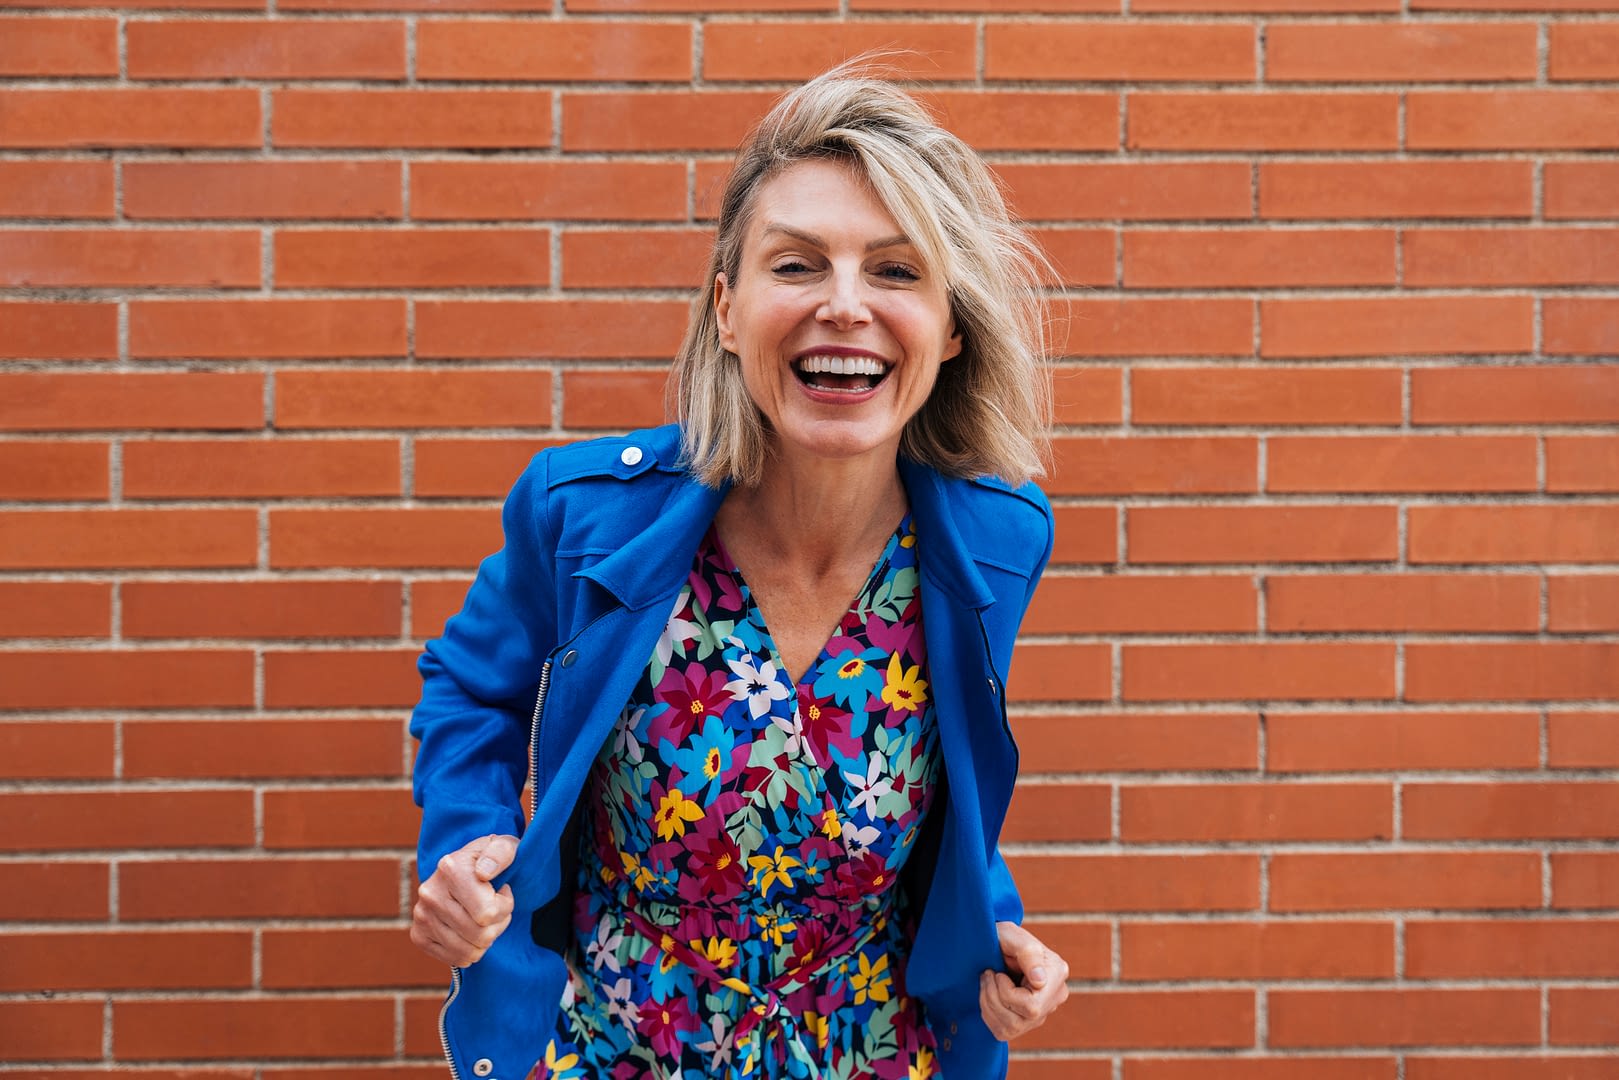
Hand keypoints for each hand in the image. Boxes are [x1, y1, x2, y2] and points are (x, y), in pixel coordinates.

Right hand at [410, 833, 518, 966]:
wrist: (465, 870)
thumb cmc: (491, 860)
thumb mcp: (504, 847)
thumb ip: (501, 853)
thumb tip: (484, 872)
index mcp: (450, 868)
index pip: (488, 913)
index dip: (505, 907)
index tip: (502, 892)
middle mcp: (430, 892)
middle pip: (480, 935)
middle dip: (497, 925)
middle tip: (496, 909)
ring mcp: (421, 915)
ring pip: (468, 951)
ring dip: (486, 940)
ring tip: (484, 920)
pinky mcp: (418, 934)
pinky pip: (454, 959)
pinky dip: (470, 951)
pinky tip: (471, 932)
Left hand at [979, 921, 1070, 1040]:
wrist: (996, 943)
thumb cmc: (1003, 937)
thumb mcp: (1012, 935)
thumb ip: (1028, 953)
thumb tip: (1039, 981)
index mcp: (1057, 974)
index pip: (1031, 1006)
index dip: (1005, 992)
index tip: (997, 972)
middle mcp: (1054, 997)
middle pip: (1019, 1020)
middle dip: (994, 998)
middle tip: (987, 975)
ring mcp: (1042, 1013)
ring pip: (1010, 1028)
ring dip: (988, 1004)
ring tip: (987, 982)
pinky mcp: (1026, 1022)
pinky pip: (1003, 1032)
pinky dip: (988, 1014)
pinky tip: (989, 996)